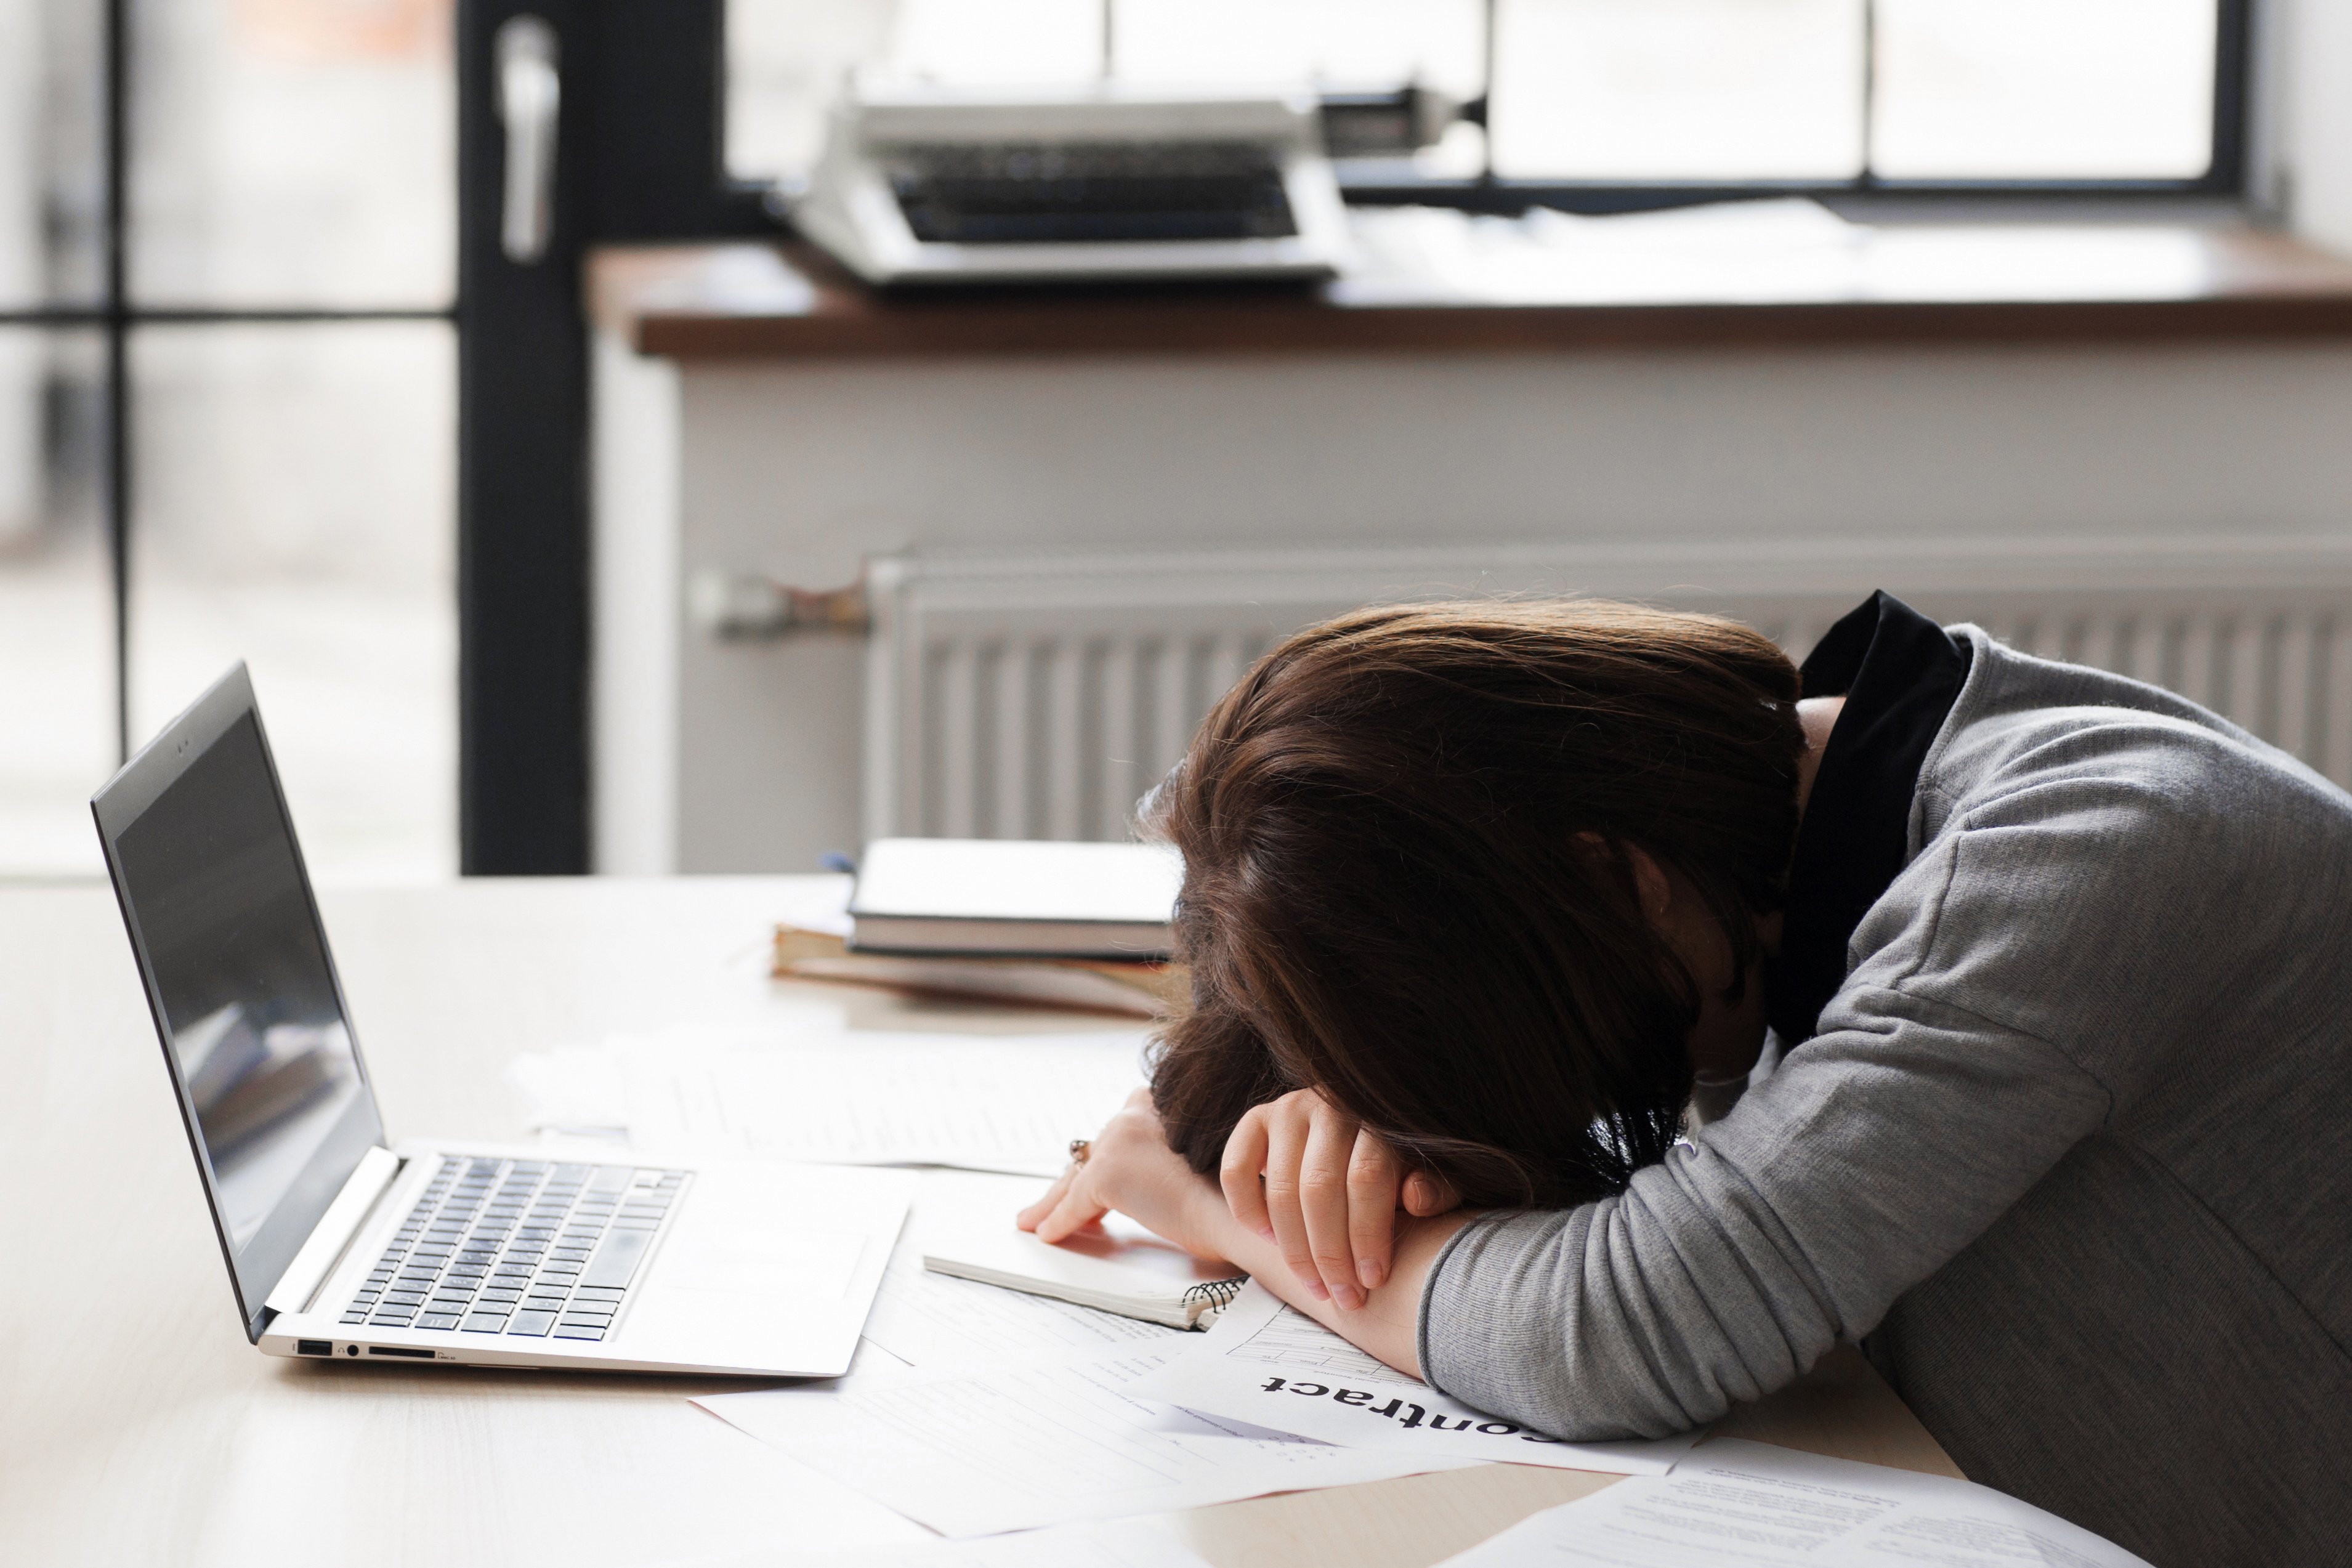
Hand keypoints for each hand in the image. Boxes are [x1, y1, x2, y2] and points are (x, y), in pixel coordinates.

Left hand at [1017, 1088, 1230, 1261]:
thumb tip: (1148, 1181)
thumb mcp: (1204, 1158)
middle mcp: (1136, 1111)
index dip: (1099, 1158)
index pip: (1117, 1133)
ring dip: (1055, 1200)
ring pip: (1077, 1176)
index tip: (1085, 1176)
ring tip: (1036, 1219)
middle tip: (1048, 1202)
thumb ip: (1169, 1157)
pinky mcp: (1107, 1173)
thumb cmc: (1238, 1193)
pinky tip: (1049, 1233)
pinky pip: (1075, 1204)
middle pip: (1091, 1153)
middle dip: (1070, 1180)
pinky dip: (1060, 1221)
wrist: (1246, 1211)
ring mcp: (1119, 1139)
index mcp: (1162, 1100)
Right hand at [1221, 1088, 1460, 1311]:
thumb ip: (1434, 1188)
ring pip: (1280, 1189)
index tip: (1372, 1281)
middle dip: (1330, 1254)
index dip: (1367, 1235)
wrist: (1352, 1136)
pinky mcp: (1255, 1120)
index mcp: (1378, 1118)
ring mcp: (1289, 1109)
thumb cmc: (1394, 1166)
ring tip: (1315, 1284)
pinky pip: (1235, 1170)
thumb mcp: (1425, 1175)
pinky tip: (1270, 1239)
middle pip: (1320, 1188)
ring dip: (1295, 1249)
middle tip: (1343, 1297)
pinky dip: (1247, 1212)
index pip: (1366, 1177)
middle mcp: (1330, 1105)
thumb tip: (1417, 1198)